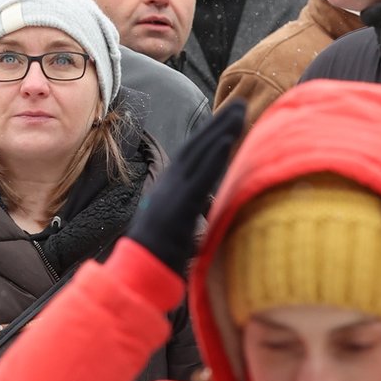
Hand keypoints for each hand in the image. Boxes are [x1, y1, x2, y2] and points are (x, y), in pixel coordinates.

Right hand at [127, 102, 245, 275]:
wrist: (139, 276)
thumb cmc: (160, 259)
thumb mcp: (181, 230)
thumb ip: (194, 214)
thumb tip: (211, 208)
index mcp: (169, 190)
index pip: (192, 156)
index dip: (210, 135)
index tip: (229, 119)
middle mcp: (168, 186)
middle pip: (196, 147)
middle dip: (219, 124)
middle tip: (241, 103)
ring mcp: (172, 195)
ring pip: (199, 156)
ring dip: (220, 132)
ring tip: (240, 112)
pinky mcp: (178, 208)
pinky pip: (199, 179)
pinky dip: (213, 158)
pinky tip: (227, 141)